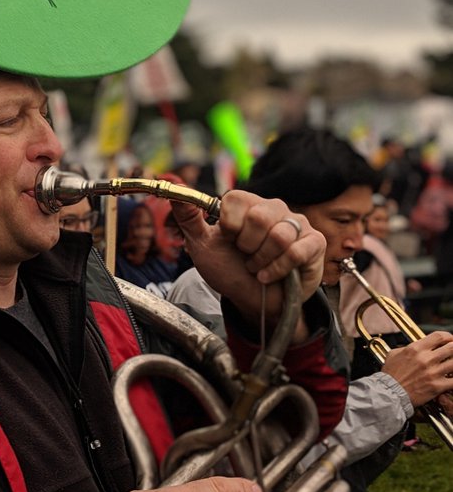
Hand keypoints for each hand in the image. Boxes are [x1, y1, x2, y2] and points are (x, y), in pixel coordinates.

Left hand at [169, 191, 325, 330]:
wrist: (253, 301)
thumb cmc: (230, 270)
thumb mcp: (202, 246)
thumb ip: (189, 218)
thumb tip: (175, 191)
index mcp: (246, 204)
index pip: (235, 199)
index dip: (229, 226)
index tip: (229, 240)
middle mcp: (273, 208)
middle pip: (259, 217)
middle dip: (246, 246)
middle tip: (246, 256)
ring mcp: (296, 223)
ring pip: (279, 235)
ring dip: (262, 260)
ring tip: (258, 267)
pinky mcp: (315, 242)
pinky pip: (297, 251)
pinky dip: (279, 269)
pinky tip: (272, 275)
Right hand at [382, 331, 452, 406]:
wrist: (389, 393)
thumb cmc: (390, 375)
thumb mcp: (394, 354)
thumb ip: (406, 348)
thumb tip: (415, 346)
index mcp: (416, 349)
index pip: (439, 336)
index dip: (448, 336)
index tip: (449, 340)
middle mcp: (426, 359)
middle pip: (452, 347)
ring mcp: (433, 373)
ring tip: (451, 365)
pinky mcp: (437, 386)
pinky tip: (452, 378)